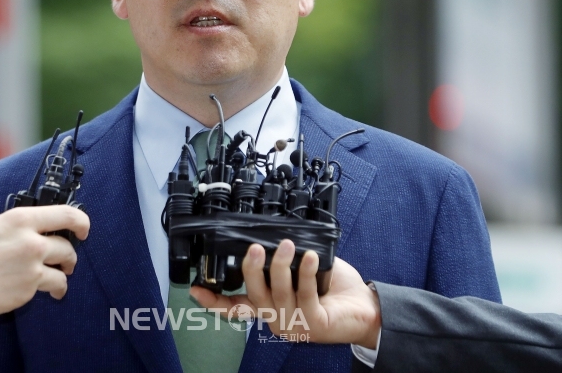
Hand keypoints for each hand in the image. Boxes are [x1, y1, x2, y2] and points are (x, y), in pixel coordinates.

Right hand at [0, 205, 90, 316]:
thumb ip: (8, 227)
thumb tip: (14, 231)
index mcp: (21, 219)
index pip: (67, 215)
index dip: (82, 223)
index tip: (84, 230)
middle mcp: (31, 241)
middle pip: (67, 248)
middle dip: (69, 257)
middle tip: (66, 262)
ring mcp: (31, 268)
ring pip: (62, 273)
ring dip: (62, 277)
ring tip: (57, 283)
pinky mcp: (26, 291)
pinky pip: (44, 290)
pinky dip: (42, 292)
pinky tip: (34, 293)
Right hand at [189, 240, 380, 347]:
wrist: (366, 310)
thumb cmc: (335, 289)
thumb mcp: (302, 272)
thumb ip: (285, 262)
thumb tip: (273, 236)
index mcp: (270, 308)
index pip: (236, 308)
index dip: (215, 301)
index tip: (195, 289)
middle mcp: (277, 319)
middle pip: (254, 296)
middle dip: (250, 270)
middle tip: (254, 248)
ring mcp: (295, 325)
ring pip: (279, 294)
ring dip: (281, 267)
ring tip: (287, 245)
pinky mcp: (314, 324)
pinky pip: (305, 295)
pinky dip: (305, 274)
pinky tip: (309, 257)